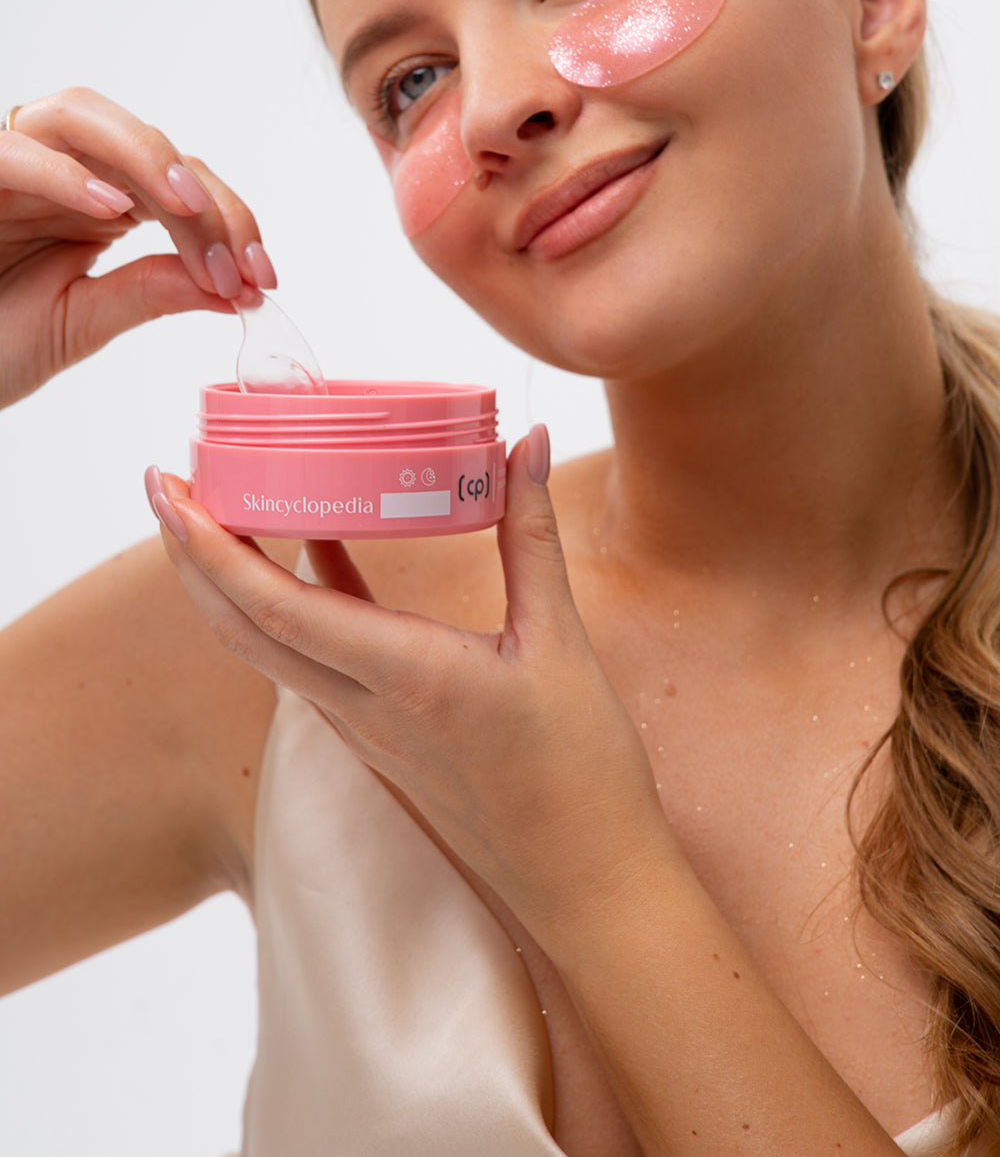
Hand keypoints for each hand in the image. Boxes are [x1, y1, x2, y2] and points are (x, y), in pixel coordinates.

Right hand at [0, 88, 274, 407]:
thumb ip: (152, 294)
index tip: (263, 281)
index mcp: (99, 202)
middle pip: (149, 144)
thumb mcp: (82, 322)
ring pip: (82, 115)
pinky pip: (13, 151)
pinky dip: (62, 173)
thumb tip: (238, 291)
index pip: (182, 187)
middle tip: (240, 261)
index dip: (232, 225)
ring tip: (185, 205)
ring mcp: (13, 164)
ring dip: (144, 155)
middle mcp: (63, 171)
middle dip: (206, 198)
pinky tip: (109, 209)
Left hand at [147, 434, 670, 935]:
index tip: (172, 489)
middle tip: (166, 483)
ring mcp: (363, 732)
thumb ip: (533, 534)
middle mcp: (363, 708)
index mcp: (404, 677)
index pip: (277, 608)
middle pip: (242, 628)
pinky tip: (307, 558)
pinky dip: (283, 609)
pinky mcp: (377, 743)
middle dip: (189, 556)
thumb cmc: (580, 774)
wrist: (583, 884)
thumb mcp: (561, 641)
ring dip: (223, 584)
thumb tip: (530, 441)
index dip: (212, 548)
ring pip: (265, 651)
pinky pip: (308, 666)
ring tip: (211, 514)